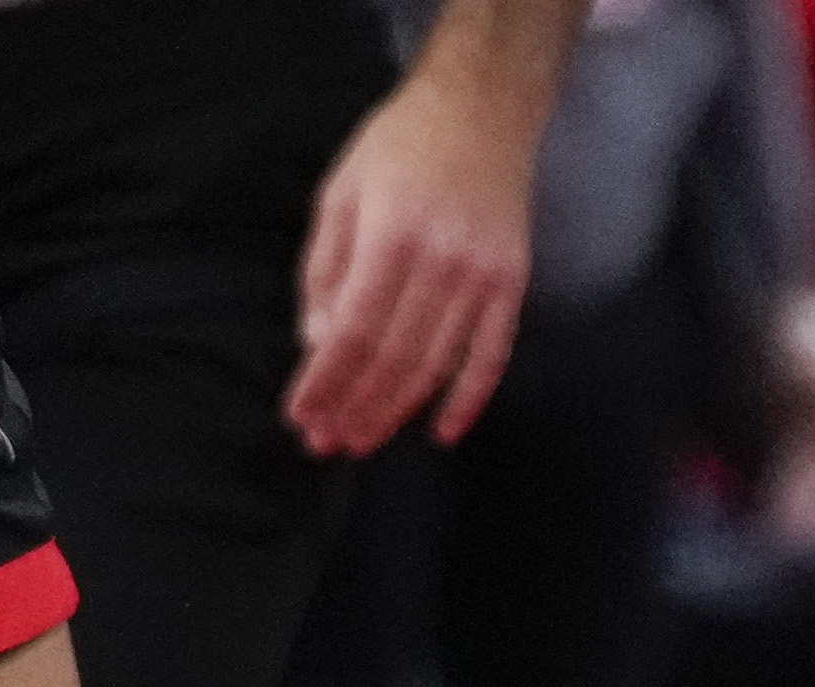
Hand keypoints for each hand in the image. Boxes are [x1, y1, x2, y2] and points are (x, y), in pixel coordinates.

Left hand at [286, 51, 551, 454]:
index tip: (303, 417)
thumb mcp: (340, 194)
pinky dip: (469, 400)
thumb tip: (317, 343)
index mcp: (389, 236)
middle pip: (394, 357)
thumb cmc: (398, 149)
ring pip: (437, 364)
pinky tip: (442, 431)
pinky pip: (491, 356)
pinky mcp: (512, 286)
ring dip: (398, 409)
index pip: (352, 330)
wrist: (480, 115)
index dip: (326, 381)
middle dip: (356, 405)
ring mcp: (483, 278)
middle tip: (328, 443)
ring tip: (365, 439)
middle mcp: (441, 263)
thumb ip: (324, 270)